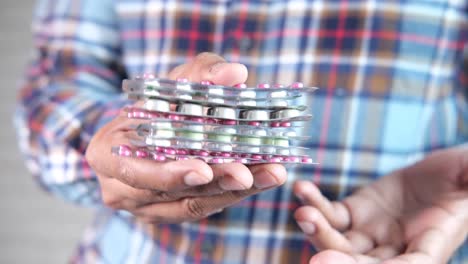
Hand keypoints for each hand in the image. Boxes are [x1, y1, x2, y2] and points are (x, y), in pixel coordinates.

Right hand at [86, 52, 286, 222]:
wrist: (148, 127)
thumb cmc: (157, 102)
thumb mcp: (174, 80)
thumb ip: (201, 73)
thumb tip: (235, 72)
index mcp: (107, 154)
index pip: (138, 169)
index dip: (170, 172)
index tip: (205, 169)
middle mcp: (121, 188)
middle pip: (171, 193)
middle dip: (214, 183)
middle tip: (247, 174)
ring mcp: (145, 206)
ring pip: (192, 205)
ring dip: (233, 191)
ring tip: (269, 174)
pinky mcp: (170, 212)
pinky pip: (202, 208)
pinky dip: (232, 193)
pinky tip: (261, 179)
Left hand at [293, 146, 467, 263]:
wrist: (445, 172)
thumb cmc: (465, 177)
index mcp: (431, 247)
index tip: (340, 263)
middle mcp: (397, 247)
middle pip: (363, 263)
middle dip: (338, 257)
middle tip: (319, 252)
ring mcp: (374, 231)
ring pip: (341, 242)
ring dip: (320, 231)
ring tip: (304, 213)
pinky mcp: (358, 211)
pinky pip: (333, 213)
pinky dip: (316, 204)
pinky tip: (302, 190)